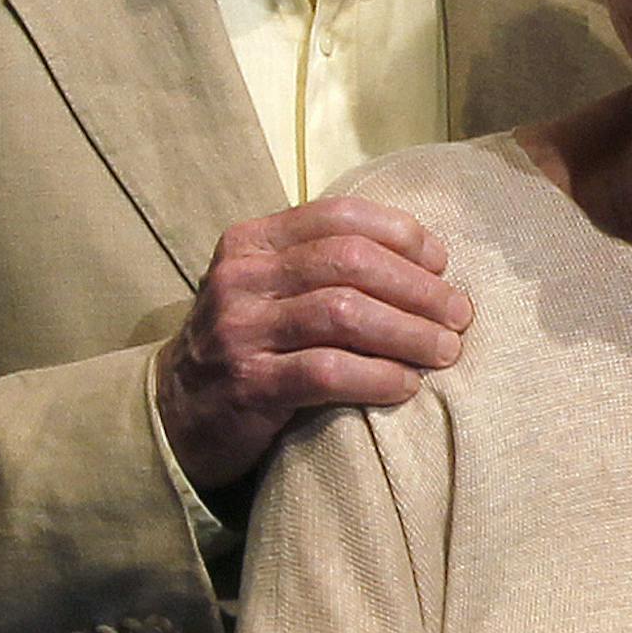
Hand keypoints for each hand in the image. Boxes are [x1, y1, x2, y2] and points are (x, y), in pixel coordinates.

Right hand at [155, 196, 473, 491]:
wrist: (173, 415)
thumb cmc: (244, 346)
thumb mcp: (267, 289)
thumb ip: (320, 266)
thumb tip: (423, 264)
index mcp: (253, 241)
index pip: (340, 216)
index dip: (401, 234)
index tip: (441, 261)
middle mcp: (243, 277)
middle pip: (350, 262)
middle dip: (417, 287)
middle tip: (458, 313)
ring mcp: (242, 330)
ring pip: (345, 314)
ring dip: (408, 332)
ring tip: (445, 350)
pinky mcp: (249, 385)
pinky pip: (329, 372)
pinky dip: (378, 376)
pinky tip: (406, 385)